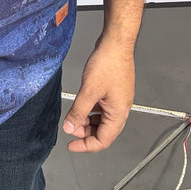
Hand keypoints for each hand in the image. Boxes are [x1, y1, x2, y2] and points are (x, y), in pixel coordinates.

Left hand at [62, 36, 134, 152]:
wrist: (116, 44)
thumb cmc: (107, 64)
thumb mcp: (89, 91)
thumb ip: (78, 111)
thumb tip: (69, 128)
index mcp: (118, 114)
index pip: (103, 140)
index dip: (86, 145)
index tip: (71, 145)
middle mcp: (121, 110)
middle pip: (103, 131)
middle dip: (85, 133)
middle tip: (69, 127)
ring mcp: (117, 100)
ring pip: (102, 119)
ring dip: (87, 121)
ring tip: (73, 117)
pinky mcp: (113, 91)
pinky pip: (101, 108)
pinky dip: (90, 110)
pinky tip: (81, 105)